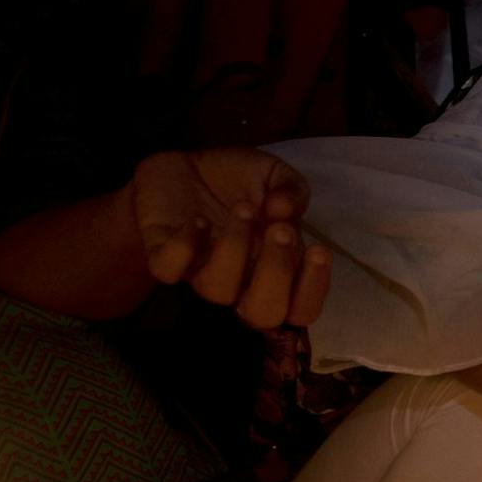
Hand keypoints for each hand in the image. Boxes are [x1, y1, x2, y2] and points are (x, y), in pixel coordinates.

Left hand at [128, 148, 326, 327]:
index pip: (300, 308)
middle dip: (276, 273)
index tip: (318, 250)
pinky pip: (170, 269)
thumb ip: (292, 188)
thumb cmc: (237, 180)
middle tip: (280, 230)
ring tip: (244, 208)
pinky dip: (185, 246)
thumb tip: (286, 209)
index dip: (312, 290)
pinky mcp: (163, 257)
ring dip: (235, 249)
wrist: (181, 167)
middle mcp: (240, 282)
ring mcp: (200, 272)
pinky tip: (197, 220)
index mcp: (274, 270)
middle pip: (262, 313)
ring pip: (217, 290)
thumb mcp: (274, 175)